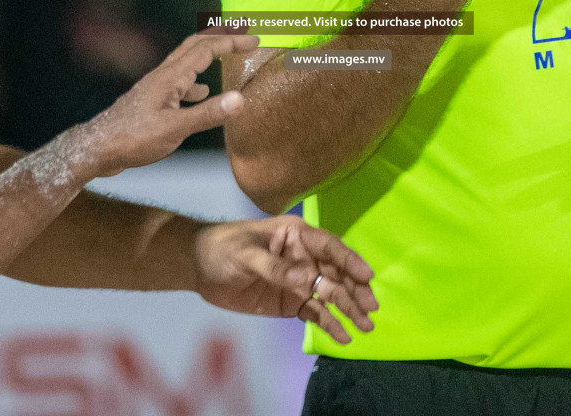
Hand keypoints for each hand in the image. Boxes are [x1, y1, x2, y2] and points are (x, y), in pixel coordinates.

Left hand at [85, 33, 258, 176]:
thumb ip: (208, 114)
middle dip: (220, 37)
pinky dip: (195, 82)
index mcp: (170, 77)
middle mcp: (163, 76)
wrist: (97, 148)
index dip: (232, 42)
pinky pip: (179, 82)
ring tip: (225, 56)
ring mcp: (156, 87)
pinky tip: (200, 94)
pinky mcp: (152, 101)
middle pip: (194, 45)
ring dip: (208, 55)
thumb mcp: (175, 129)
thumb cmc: (132, 138)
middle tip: (243, 34)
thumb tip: (240, 99)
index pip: (206, 48)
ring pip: (186, 63)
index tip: (254, 41)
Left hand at [192, 215, 377, 343]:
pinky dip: (329, 323)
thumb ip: (275, 266)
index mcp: (296, 235)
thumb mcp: (246, 254)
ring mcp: (300, 280)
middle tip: (371, 309)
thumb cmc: (223, 248)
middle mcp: (305, 256)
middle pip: (336, 273)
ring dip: (348, 309)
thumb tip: (305, 279)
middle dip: (355, 290)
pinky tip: (343, 336)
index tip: (367, 276)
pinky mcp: (292, 302)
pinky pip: (315, 312)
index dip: (349, 261)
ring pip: (330, 294)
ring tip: (366, 326)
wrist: (200, 267)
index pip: (330, 246)